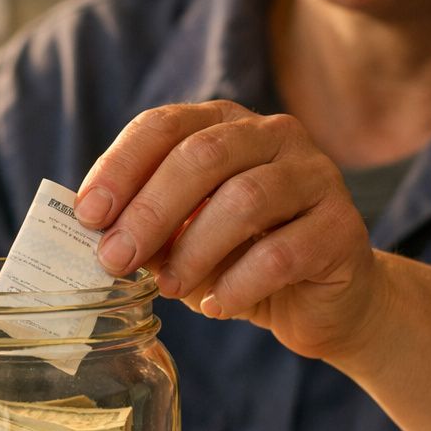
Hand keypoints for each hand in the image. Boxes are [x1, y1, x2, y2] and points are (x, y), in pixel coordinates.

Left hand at [75, 100, 379, 361]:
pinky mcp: (342, 227)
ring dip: (194, 249)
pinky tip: (217, 305)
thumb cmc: (240, 259)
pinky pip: (282, 253)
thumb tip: (96, 235)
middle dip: (150, 210)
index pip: (164, 126)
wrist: (321, 301)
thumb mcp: (183, 238)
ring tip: (170, 288)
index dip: (120, 167)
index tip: (88, 215)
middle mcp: (274, 135)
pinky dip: (239, 284)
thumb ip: (147, 227)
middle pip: (203, 156)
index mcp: (225, 124)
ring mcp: (316, 176)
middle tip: (115, 259)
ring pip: (244, 200)